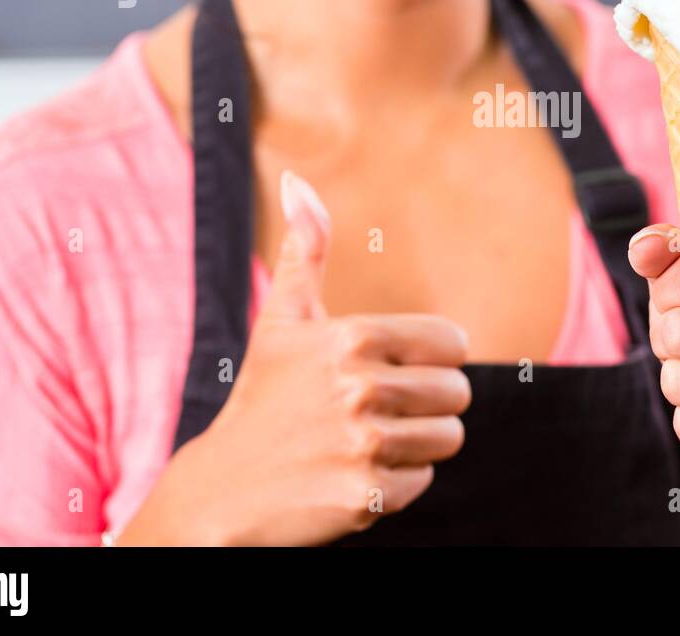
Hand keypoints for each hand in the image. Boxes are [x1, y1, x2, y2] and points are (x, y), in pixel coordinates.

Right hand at [119, 172, 470, 545]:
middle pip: (457, 394)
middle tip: (375, 412)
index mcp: (352, 337)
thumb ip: (306, 250)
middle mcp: (361, 387)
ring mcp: (364, 443)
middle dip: (426, 405)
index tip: (393, 370)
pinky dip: (396, 484)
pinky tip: (352, 476)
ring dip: (415, 445)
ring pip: (447, 439)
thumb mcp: (283, 321)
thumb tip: (298, 183)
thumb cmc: (262, 398)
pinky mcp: (367, 496)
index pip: (453, 343)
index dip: (429, 359)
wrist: (221, 492)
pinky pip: (423, 482)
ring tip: (363, 443)